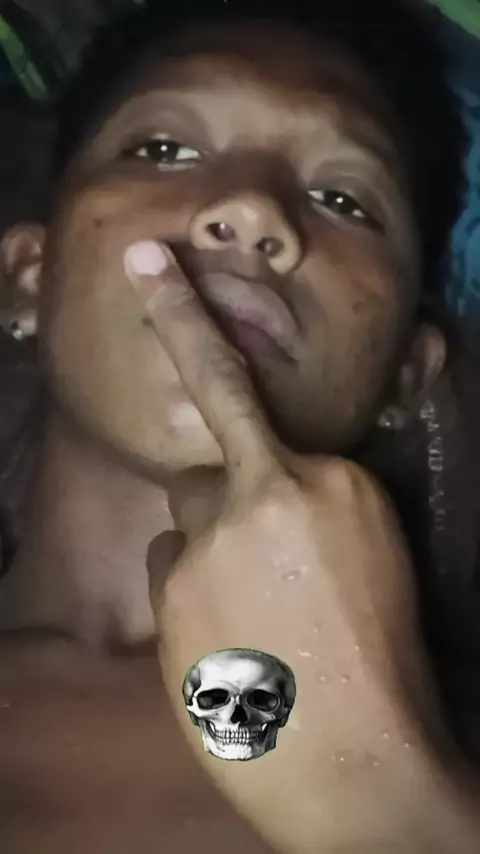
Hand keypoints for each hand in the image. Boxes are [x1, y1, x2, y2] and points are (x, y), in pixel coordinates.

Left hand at [126, 240, 478, 853]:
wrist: (361, 757)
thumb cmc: (381, 652)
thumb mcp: (376, 550)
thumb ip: (318, 501)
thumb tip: (272, 485)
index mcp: (328, 478)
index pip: (244, 392)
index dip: (186, 319)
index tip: (147, 263)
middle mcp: (261, 494)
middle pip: (205, 470)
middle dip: (223, 502)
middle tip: (252, 561)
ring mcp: (207, 545)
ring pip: (182, 520)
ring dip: (204, 550)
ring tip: (246, 612)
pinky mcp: (173, 596)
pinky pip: (165, 570)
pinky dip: (187, 593)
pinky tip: (223, 637)